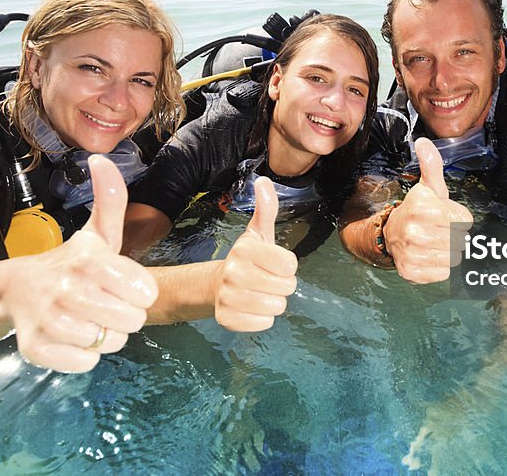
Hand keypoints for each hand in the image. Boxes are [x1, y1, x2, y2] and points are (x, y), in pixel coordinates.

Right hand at [5, 155, 158, 371]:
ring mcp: (51, 320)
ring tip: (88, 318)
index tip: (122, 285)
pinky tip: (72, 336)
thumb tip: (102, 159)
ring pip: (109, 342)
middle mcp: (68, 289)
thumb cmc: (72, 264)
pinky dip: (84, 355)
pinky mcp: (37, 349)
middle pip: (132, 321)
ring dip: (105, 335)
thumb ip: (110, 200)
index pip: (146, 292)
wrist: (19, 291)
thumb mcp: (96, 234)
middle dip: (124, 315)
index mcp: (90, 261)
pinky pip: (85, 362)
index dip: (139, 292)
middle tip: (104, 304)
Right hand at [214, 176, 298, 331]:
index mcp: (245, 250)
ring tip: (259, 293)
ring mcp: (228, 297)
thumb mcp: (258, 233)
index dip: (287, 266)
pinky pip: (264, 324)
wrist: (216, 285)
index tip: (273, 263)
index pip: (290, 265)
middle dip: (282, 286)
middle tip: (265, 279)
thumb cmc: (247, 259)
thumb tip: (264, 181)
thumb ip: (266, 209)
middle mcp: (234, 273)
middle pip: (287, 288)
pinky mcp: (227, 319)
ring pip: (277, 307)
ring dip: (273, 302)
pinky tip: (250, 307)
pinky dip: (262, 319)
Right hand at [384, 138, 473, 283]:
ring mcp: (413, 254)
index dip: (459, 217)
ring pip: (454, 257)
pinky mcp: (412, 272)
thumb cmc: (418, 210)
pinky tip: (429, 256)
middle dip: (455, 235)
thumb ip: (432, 165)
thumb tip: (423, 142)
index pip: (465, 220)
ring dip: (448, 251)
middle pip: (461, 239)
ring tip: (434, 242)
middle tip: (439, 229)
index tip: (445, 215)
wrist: (392, 234)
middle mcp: (416, 232)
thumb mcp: (428, 187)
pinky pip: (444, 273)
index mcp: (424, 208)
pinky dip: (440, 267)